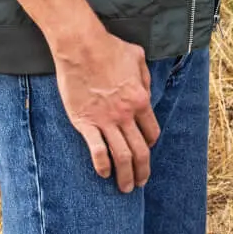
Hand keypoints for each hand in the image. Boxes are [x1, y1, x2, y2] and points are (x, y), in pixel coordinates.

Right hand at [50, 27, 159, 191]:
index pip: (151, 133)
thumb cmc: (108, 47)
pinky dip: (102, 165)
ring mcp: (105, 120)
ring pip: (121, 156)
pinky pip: (97, 150)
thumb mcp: (137, 57)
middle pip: (140, 151)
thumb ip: (145, 76)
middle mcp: (126, 114)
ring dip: (125, 175)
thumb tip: (146, 90)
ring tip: (125, 188)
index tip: (145, 151)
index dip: (150, 145)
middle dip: (142, 171)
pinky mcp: (85, 122)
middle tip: (140, 183)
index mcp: (140, 100)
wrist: (81, 46)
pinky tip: (104, 173)